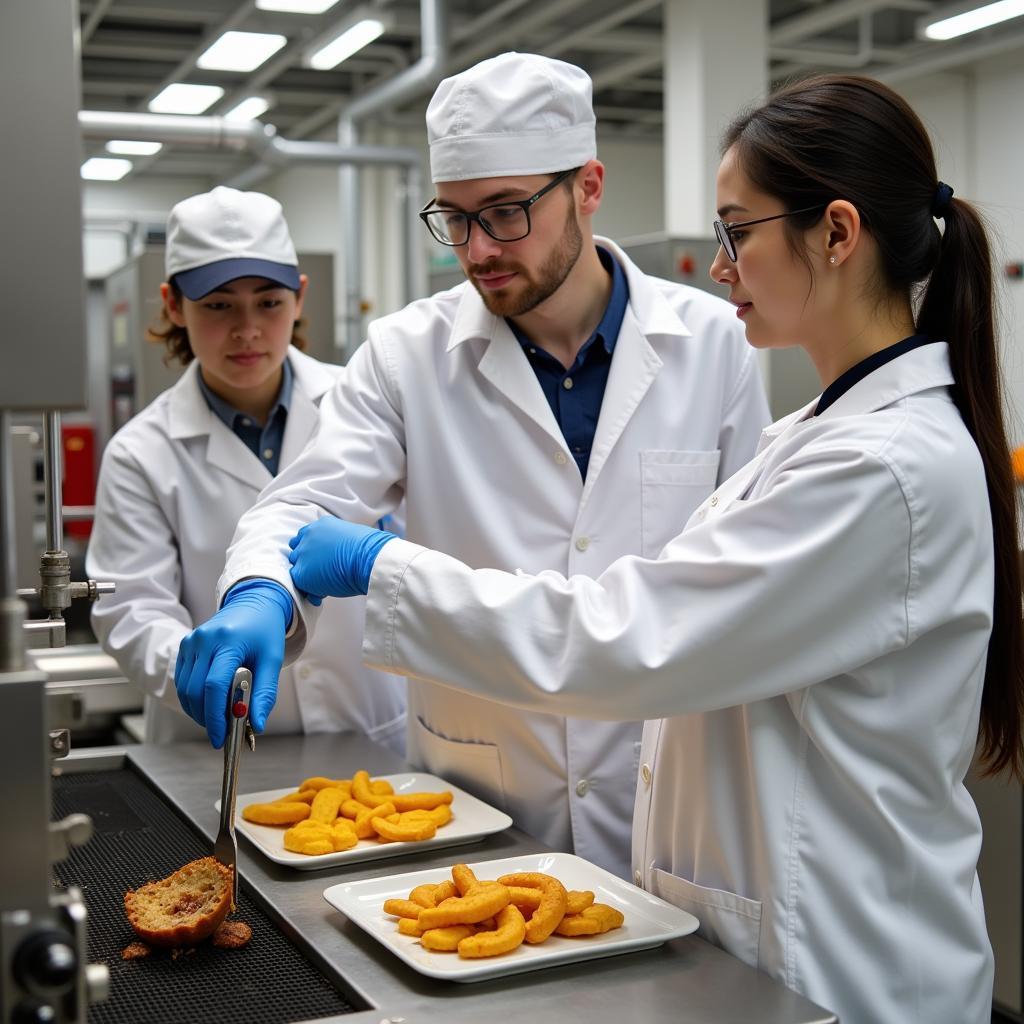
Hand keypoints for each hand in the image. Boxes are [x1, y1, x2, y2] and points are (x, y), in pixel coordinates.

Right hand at [174, 580, 292, 746]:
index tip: (221, 738)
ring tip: (218, 719)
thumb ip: (265, 693)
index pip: (214, 686)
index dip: (216, 716)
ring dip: (198, 711)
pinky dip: (192, 698)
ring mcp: (192, 642)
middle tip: (222, 733)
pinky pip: (182, 681)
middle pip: (196, 691)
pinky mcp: (185, 645)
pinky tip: (209, 703)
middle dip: (207, 718)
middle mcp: (205, 640)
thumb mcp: (273, 660)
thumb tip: (257, 725)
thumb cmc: (265, 632)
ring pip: (185, 689)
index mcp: (228, 641)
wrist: (254, 603)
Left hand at [288, 516, 395, 602]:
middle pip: (298, 551)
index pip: (306, 537)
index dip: (312, 550)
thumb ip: (335, 542)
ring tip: (322, 585)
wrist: (370, 559)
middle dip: (307, 562)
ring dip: (307, 576)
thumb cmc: (369, 549)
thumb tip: (336, 555)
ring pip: (297, 568)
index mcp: (321, 525)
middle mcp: (308, 537)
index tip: (319, 559)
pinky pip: (299, 585)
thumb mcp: (349, 536)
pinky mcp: (301, 573)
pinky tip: (322, 594)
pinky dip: (310, 591)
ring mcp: (303, 554)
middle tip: (320, 573)